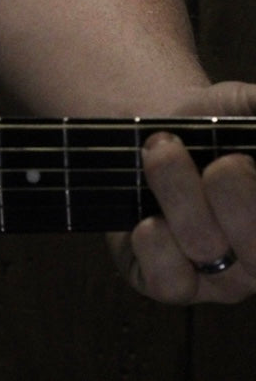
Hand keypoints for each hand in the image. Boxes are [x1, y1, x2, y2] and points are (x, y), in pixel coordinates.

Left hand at [108, 82, 255, 303]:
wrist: (161, 130)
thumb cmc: (215, 124)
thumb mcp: (244, 107)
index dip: (252, 197)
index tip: (236, 158)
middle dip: (232, 193)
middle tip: (212, 157)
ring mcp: (216, 279)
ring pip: (206, 251)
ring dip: (179, 192)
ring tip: (160, 150)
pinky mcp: (169, 284)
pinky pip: (168, 280)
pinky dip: (154, 243)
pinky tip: (146, 216)